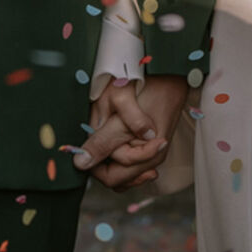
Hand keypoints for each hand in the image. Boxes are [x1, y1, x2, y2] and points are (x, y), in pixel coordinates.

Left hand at [75, 73, 189, 189]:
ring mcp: (153, 153)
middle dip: (103, 161)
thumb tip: (82, 164)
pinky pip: (131, 163)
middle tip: (97, 137)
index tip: (85, 148)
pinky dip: (119, 155)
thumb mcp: (117, 111)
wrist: (169, 73)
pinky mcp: (152, 147)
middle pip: (118, 179)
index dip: (93, 166)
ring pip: (123, 173)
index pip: (111, 179)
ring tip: (105, 135)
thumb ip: (102, 141)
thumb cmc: (146, 85)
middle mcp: (153, 159)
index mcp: (146, 155)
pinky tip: (114, 138)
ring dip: (110, 158)